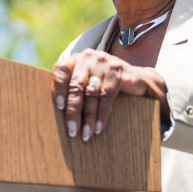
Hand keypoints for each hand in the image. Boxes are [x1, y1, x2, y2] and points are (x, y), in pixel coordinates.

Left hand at [52, 49, 167, 141]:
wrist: (137, 81)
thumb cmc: (105, 86)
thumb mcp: (88, 84)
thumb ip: (73, 91)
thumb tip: (55, 116)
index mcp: (75, 59)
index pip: (60, 70)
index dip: (58, 88)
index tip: (58, 107)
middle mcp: (87, 57)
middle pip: (75, 86)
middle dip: (73, 111)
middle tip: (72, 131)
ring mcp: (103, 62)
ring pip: (91, 93)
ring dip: (88, 117)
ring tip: (86, 134)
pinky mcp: (117, 70)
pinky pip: (106, 96)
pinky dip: (102, 114)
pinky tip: (98, 127)